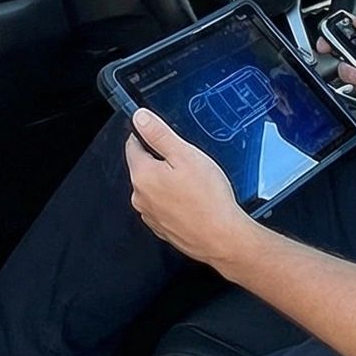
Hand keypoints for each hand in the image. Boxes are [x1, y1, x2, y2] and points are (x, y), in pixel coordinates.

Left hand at [125, 109, 259, 269]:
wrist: (222, 238)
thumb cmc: (207, 198)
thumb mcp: (185, 155)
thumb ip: (159, 134)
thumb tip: (140, 118)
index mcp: (142, 175)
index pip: (132, 146)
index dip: (147, 136)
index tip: (161, 136)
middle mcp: (140, 197)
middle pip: (143, 168)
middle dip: (161, 161)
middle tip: (187, 162)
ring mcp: (150, 215)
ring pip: (154, 188)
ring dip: (167, 182)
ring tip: (193, 184)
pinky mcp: (162, 228)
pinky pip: (163, 206)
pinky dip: (173, 201)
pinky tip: (193, 201)